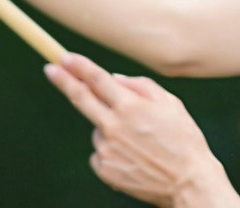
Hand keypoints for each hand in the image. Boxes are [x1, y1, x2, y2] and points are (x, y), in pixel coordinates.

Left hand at [44, 53, 239, 207]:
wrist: (188, 182)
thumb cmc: (184, 140)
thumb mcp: (171, 104)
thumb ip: (141, 86)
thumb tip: (115, 79)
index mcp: (131, 107)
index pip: (98, 80)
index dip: (80, 67)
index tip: (64, 58)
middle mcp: (114, 127)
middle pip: (81, 98)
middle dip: (64, 81)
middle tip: (50, 69)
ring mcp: (107, 150)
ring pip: (97, 128)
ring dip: (108, 127)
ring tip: (139, 141)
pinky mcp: (105, 170)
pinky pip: (100, 152)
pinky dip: (110, 150)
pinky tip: (132, 156)